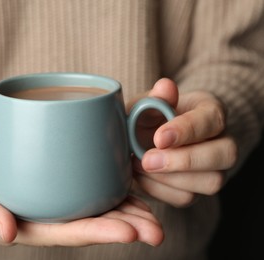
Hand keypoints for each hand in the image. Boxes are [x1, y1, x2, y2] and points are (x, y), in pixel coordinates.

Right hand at [0, 128, 163, 246]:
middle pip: (90, 219)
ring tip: (158, 212)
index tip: (130, 233)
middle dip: (125, 226)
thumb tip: (4, 233)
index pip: (68, 232)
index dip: (98, 233)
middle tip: (157, 230)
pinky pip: (90, 171)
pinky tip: (137, 171)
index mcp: (28, 221)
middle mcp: (49, 208)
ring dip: (129, 205)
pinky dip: (114, 173)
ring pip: (97, 199)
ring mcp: (57, 187)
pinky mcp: (61, 164)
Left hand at [129, 78, 236, 206]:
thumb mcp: (147, 102)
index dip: (186, 130)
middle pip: (224, 155)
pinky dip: (159, 190)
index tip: (159, 138)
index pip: (211, 120)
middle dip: (184, 161)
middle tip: (147, 159)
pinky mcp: (197, 189)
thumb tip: (165, 87)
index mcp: (211, 111)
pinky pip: (186, 198)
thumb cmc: (150, 115)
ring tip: (137, 164)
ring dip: (169, 179)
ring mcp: (214, 169)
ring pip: (210, 182)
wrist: (147, 136)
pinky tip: (140, 176)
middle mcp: (221, 141)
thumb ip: (154, 96)